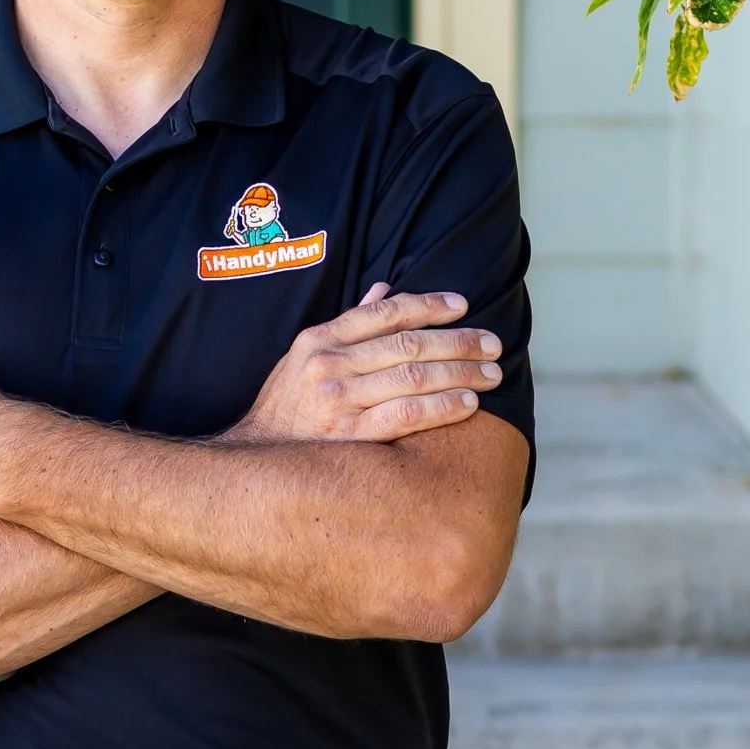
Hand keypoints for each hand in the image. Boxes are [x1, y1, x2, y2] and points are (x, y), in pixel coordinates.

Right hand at [222, 285, 501, 443]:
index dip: (428, 305)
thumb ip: (347, 324)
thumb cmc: (287, 404)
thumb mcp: (304, 355)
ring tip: (490, 373)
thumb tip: (383, 291)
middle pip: (407, 344)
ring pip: (413, 377)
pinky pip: (406, 416)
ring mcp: (340, 401)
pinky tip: (468, 403)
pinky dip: (441, 407)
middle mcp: (330, 365)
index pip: (385, 313)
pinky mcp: (350, 437)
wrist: (257, 458)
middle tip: (492, 344)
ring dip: (459, 372)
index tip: (463, 305)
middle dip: (457, 341)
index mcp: (320, 339)